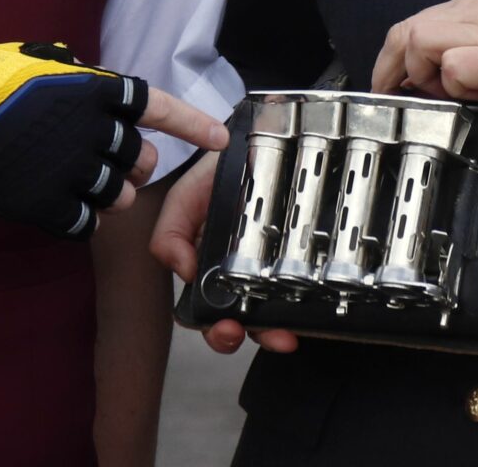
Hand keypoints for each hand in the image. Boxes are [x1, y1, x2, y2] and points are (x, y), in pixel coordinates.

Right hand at [0, 41, 228, 239]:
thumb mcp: (36, 62)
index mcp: (94, 91)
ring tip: (78, 180)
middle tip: (107, 160)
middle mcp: (92, 131)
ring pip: (119, 195)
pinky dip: (79, 217)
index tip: (220, 138)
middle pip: (142, 160)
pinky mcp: (47, 204)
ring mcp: (71, 170)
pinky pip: (84, 221)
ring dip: (108, 193)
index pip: (159, 108)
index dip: (193, 125)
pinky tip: (60, 204)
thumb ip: (76, 76)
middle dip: (133, 164)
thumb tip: (93, 80)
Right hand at [150, 151, 298, 355]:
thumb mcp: (183, 199)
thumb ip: (170, 233)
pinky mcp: (299, 258)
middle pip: (239, 320)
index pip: (206, 310)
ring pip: (271, 313)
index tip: (224, 328)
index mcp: (209, 266)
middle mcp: (239, 274)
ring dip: (273, 331)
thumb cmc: (217, 173)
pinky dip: (304, 308)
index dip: (213, 327)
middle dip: (242, 335)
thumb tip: (186, 272)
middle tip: (247, 333)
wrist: (257, 142)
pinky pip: (302, 291)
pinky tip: (307, 314)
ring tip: (281, 335)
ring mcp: (271, 268)